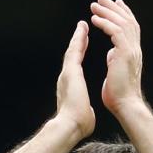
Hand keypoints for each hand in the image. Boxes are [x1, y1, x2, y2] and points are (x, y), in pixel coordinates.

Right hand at [56, 20, 94, 139]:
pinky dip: (78, 38)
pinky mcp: (70, 71)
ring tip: (82, 25)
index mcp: (69, 88)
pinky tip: (82, 28)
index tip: (83, 45)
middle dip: (77, 43)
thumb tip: (86, 114)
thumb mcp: (83, 115)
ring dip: (77, 37)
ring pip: (73, 50)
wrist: (70, 126)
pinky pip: (75, 50)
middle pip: (72, 56)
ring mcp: (66, 73)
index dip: (79, 55)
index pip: (75, 67)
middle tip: (82, 31)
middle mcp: (65, 78)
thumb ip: (84, 110)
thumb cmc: (78, 125)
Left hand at [90, 0, 144, 119]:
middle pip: (127, 20)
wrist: (125, 106)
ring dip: (107, 12)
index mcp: (132, 53)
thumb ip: (115, 59)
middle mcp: (134, 49)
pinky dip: (105, 23)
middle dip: (114, 7)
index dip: (123, 13)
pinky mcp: (124, 53)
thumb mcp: (116, 73)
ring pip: (121, 22)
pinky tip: (95, 19)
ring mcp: (131, 50)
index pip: (130, 27)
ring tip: (94, 5)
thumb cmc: (119, 96)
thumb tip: (111, 53)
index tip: (115, 3)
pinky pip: (115, 31)